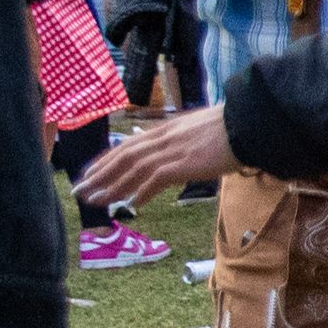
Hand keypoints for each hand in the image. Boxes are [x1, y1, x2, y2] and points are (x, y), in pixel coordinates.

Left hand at [81, 106, 223, 208]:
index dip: (105, 160)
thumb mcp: (198, 131)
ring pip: (133, 169)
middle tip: (80, 191)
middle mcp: (163, 138)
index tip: (90, 172)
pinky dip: (142, 191)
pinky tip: (131, 204)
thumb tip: (177, 157)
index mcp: (165, 130)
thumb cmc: (230, 128)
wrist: (248, 123)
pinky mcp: (184, 163)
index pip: (127, 145)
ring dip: (112, 186)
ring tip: (95, 201)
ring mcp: (172, 150)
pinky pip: (156, 179)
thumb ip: (182, 143)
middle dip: (98, 175)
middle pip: (123, 157)